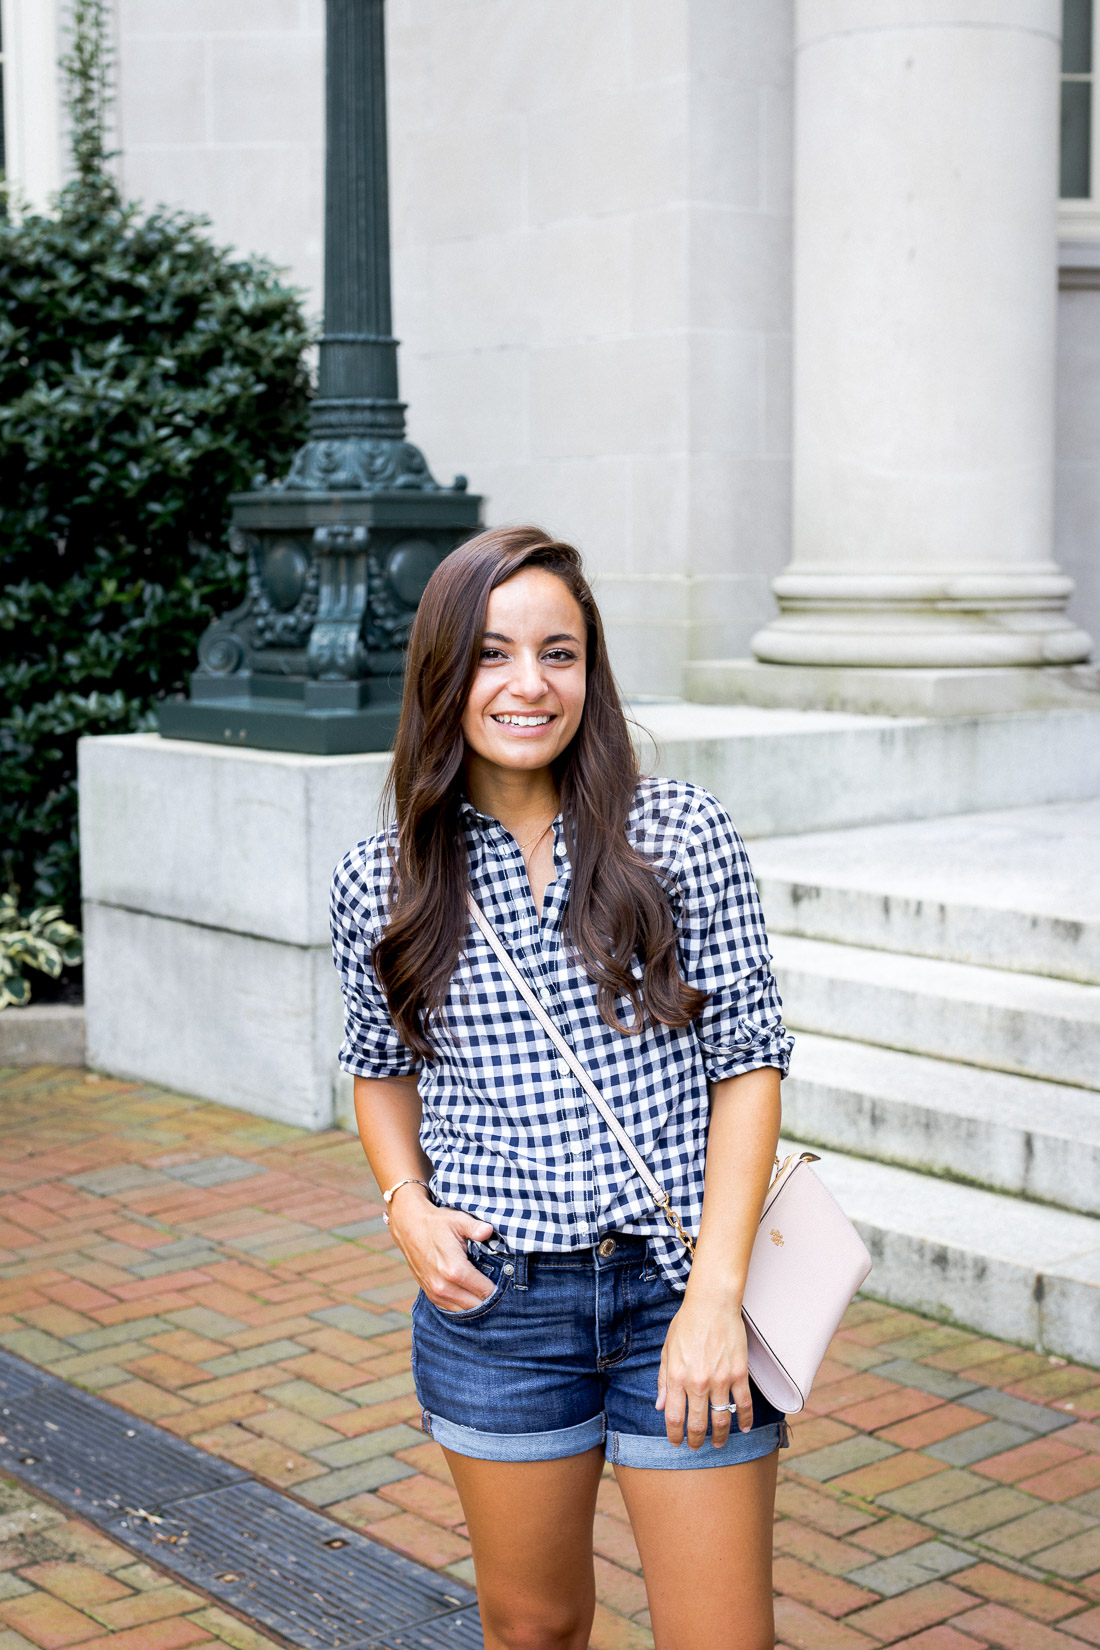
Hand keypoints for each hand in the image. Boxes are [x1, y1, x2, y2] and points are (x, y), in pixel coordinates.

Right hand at [387, 1186, 496, 1310]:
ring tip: (484, 1289)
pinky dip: (463, 1304)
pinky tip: (470, 1292)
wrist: (409, 1227)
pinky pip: (452, 1308)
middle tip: (498, 1286)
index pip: (485, 1291)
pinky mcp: (430, 1294)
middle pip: (476, 1305)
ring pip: (464, 1310)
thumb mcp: (458, 1220)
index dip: (499, 1288)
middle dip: (489, 1298)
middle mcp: (443, 1286)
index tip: (505, 1280)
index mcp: (454, 1270)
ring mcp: (435, 1293)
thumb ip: (476, 1228)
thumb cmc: (437, 1223)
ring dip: (476, 1303)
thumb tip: (489, 1231)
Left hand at [656, 1292, 751, 1448]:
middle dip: (695, 1440)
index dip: (675, 1435)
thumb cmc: (686, 1323)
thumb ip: (663, 1379)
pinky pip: (743, 1404)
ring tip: (718, 1444)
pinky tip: (745, 1428)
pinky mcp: (738, 1374)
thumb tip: (659, 1405)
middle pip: (697, 1424)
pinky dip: (745, 1419)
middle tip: (695, 1447)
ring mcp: (720, 1380)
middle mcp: (697, 1382)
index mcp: (676, 1376)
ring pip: (721, 1419)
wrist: (712, 1304)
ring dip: (720, 1437)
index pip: (674, 1417)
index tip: (676, 1442)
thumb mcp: (667, 1350)